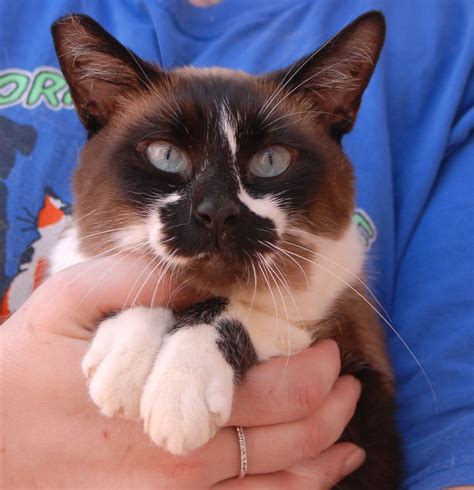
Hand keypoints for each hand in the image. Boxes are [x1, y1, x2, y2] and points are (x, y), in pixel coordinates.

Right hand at [0, 254, 363, 488]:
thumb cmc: (28, 364)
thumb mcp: (73, 297)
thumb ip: (141, 280)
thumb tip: (201, 275)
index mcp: (175, 397)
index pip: (277, 391)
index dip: (316, 370)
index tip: (328, 347)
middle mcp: (188, 458)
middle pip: (292, 440)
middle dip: (333, 409)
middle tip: (348, 382)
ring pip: (282, 486)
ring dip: (326, 459)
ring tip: (349, 437)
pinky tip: (314, 479)